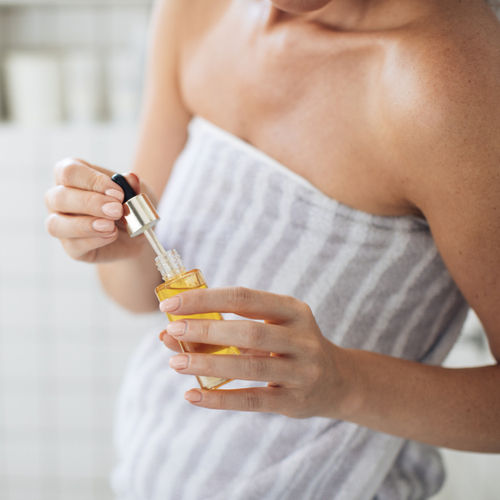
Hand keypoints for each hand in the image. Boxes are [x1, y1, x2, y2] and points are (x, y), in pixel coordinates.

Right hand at [45, 158, 156, 262]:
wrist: (138, 234)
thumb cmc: (131, 205)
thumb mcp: (137, 192)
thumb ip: (133, 185)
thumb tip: (132, 177)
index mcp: (71, 176)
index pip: (69, 172)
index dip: (92, 181)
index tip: (118, 192)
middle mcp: (58, 198)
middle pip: (59, 197)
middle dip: (90, 204)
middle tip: (117, 210)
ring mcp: (60, 224)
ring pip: (56, 225)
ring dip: (85, 225)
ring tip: (111, 226)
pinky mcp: (71, 247)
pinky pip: (73, 245)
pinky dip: (94, 240)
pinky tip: (112, 235)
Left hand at [159, 287, 356, 418]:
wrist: (336, 381)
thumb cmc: (290, 346)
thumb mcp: (270, 326)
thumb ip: (227, 326)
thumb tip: (170, 333)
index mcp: (292, 310)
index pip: (244, 297)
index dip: (205, 299)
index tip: (171, 304)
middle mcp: (302, 338)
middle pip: (249, 331)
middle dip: (207, 330)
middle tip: (172, 331)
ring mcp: (301, 371)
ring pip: (250, 366)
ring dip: (208, 364)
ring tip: (175, 363)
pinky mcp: (294, 401)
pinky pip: (253, 400)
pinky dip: (220, 399)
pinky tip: (193, 395)